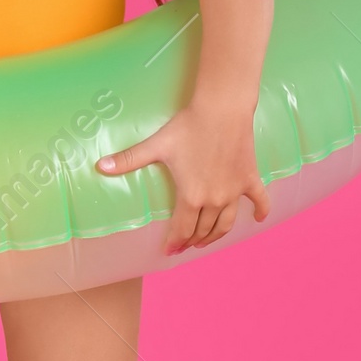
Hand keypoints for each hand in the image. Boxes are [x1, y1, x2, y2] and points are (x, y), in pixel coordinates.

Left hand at [97, 105, 268, 253]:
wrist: (222, 109)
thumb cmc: (188, 126)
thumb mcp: (156, 145)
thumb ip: (128, 159)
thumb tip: (100, 166)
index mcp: (191, 197)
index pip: (182, 229)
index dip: (175, 243)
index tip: (170, 251)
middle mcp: (214, 200)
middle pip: (202, 229)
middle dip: (192, 240)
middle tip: (185, 245)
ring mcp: (234, 191)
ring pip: (226, 223)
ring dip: (216, 235)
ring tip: (207, 240)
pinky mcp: (250, 179)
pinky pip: (260, 200)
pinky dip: (261, 211)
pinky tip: (259, 219)